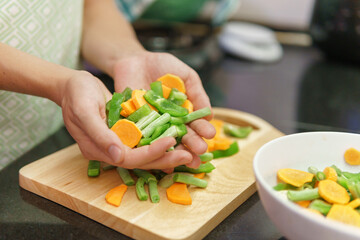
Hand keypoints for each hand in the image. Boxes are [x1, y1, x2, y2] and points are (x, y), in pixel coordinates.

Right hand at [60, 71, 193, 168]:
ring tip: (188, 151)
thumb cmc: (76, 94)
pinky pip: (144, 142)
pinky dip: (160, 143)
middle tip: (189, 154)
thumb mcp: (84, 110)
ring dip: (166, 154)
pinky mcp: (124, 134)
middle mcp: (108, 151)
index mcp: (97, 149)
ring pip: (144, 155)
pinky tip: (177, 140)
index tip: (170, 141)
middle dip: (164, 159)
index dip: (150, 153)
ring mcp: (116, 143)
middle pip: (140, 161)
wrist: (72, 85)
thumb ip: (99, 134)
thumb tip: (117, 156)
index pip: (128, 158)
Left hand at [112, 51, 215, 170]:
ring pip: (165, 141)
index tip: (210, 134)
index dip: (203, 129)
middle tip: (201, 150)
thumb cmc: (163, 66)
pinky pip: (143, 139)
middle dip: (193, 144)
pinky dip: (151, 149)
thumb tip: (210, 115)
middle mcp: (170, 123)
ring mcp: (153, 126)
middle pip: (183, 136)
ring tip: (187, 159)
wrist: (134, 60)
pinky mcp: (135, 126)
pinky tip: (162, 162)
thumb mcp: (185, 76)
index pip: (195, 123)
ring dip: (176, 151)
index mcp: (184, 113)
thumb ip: (197, 93)